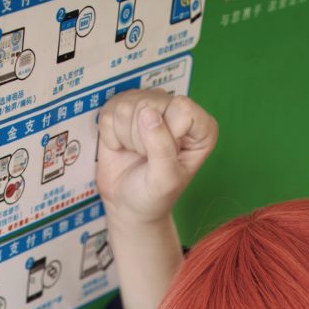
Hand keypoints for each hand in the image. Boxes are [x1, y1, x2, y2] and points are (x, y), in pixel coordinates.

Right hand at [96, 89, 217, 227]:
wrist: (127, 205)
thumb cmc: (153, 196)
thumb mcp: (165, 180)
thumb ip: (162, 148)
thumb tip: (148, 113)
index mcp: (200, 127)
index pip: (182, 108)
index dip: (166, 133)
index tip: (164, 156)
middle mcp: (175, 110)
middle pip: (149, 104)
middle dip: (141, 138)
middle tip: (146, 158)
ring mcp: (149, 105)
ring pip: (126, 105)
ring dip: (125, 137)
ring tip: (135, 153)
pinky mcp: (124, 106)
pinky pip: (109, 110)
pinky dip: (110, 134)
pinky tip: (122, 146)